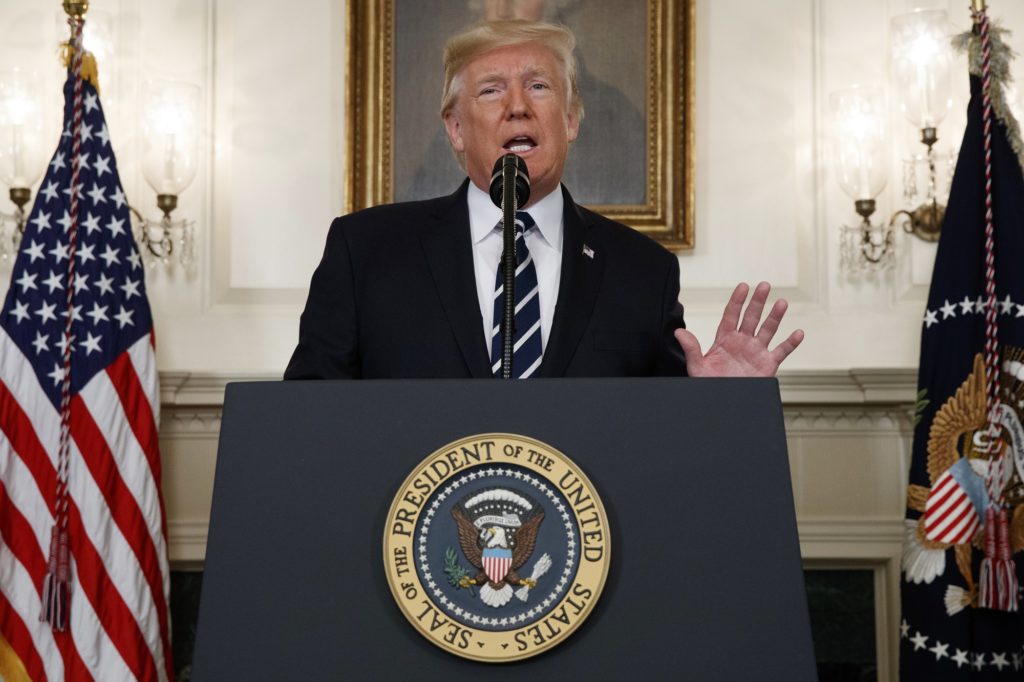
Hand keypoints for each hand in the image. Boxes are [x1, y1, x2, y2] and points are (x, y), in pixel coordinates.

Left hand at [674, 282, 803, 376]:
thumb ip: (691, 348)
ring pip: (768, 330)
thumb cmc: (709, 384)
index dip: (737, 301)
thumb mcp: (697, 366)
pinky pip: (781, 351)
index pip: (731, 315)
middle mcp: (742, 341)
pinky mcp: (768, 364)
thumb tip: (678, 332)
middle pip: (752, 317)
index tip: (743, 286)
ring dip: (775, 317)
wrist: (723, 404)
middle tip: (765, 285)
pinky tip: (798, 333)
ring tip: (782, 302)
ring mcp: (756, 351)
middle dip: (758, 302)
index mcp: (725, 339)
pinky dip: (791, 343)